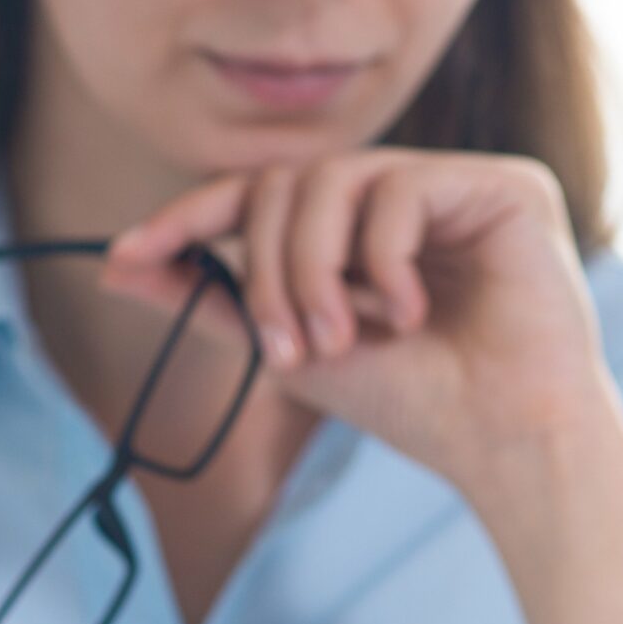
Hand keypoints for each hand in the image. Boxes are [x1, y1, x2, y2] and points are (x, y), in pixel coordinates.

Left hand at [101, 150, 622, 623]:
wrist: (506, 445)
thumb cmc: (417, 407)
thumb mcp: (294, 353)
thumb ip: (214, 305)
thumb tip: (115, 267)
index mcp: (361, 229)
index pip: (265, 193)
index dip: (193, 213)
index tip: (127, 252)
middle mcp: (408, 195)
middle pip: (289, 181)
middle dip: (266, 267)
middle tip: (285, 349)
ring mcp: (457, 185)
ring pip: (335, 178)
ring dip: (311, 268)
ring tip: (338, 340)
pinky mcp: (507, 187)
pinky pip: (401, 188)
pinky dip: (383, 258)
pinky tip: (409, 314)